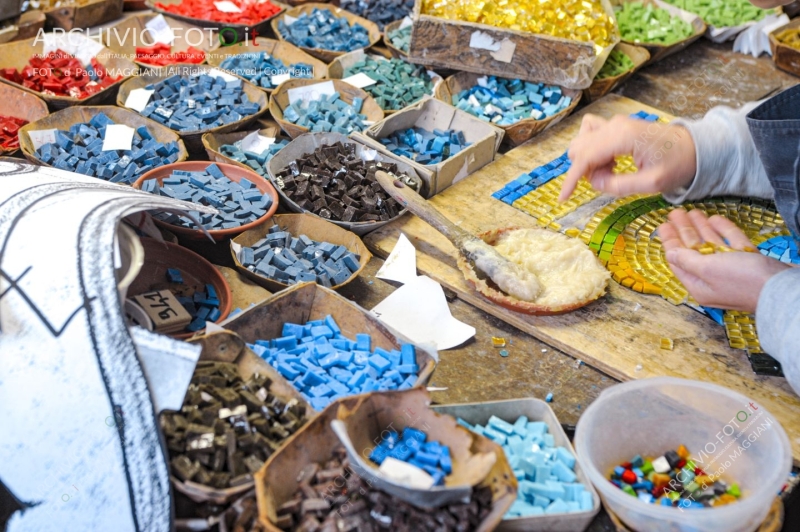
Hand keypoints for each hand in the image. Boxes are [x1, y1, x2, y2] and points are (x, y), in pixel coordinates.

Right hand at [559, 114, 697, 201]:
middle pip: (579, 148)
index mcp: (622, 137)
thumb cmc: (677, 164)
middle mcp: (614, 125)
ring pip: (582, 141)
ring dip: (589, 160)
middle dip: (585, 170)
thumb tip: (593, 182)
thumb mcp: (651, 183)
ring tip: (611, 171)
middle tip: (609, 181)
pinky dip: (592, 150)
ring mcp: (614, 123)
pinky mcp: (616, 125)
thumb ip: (619, 185)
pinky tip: (609, 160)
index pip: (585, 158)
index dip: (571, 180)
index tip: (563, 199)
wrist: (695, 147)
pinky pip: (591, 135)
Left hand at [659, 209, 791, 312]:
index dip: (669, 241)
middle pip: (693, 250)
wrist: (781, 287)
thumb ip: (687, 260)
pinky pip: (731, 244)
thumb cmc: (743, 280)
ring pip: (712, 245)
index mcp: (698, 285)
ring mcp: (731, 270)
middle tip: (675, 213)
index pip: (678, 260)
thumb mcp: (707, 268)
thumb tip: (669, 255)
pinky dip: (723, 231)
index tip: (662, 224)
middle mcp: (712, 279)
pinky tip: (716, 219)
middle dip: (684, 231)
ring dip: (702, 228)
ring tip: (692, 212)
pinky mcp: (748, 262)